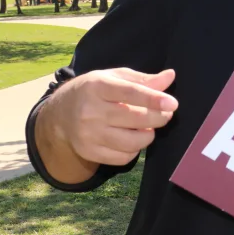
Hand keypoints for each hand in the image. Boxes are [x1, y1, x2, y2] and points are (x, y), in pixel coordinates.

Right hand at [49, 68, 177, 166]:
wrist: (60, 113)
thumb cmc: (94, 90)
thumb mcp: (114, 77)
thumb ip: (143, 79)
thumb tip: (170, 77)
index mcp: (98, 86)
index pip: (129, 93)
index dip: (153, 99)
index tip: (173, 103)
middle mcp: (90, 111)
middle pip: (135, 119)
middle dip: (159, 117)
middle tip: (167, 113)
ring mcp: (88, 134)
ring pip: (132, 142)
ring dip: (149, 135)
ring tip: (149, 126)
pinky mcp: (88, 152)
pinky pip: (123, 157)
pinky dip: (135, 149)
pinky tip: (133, 138)